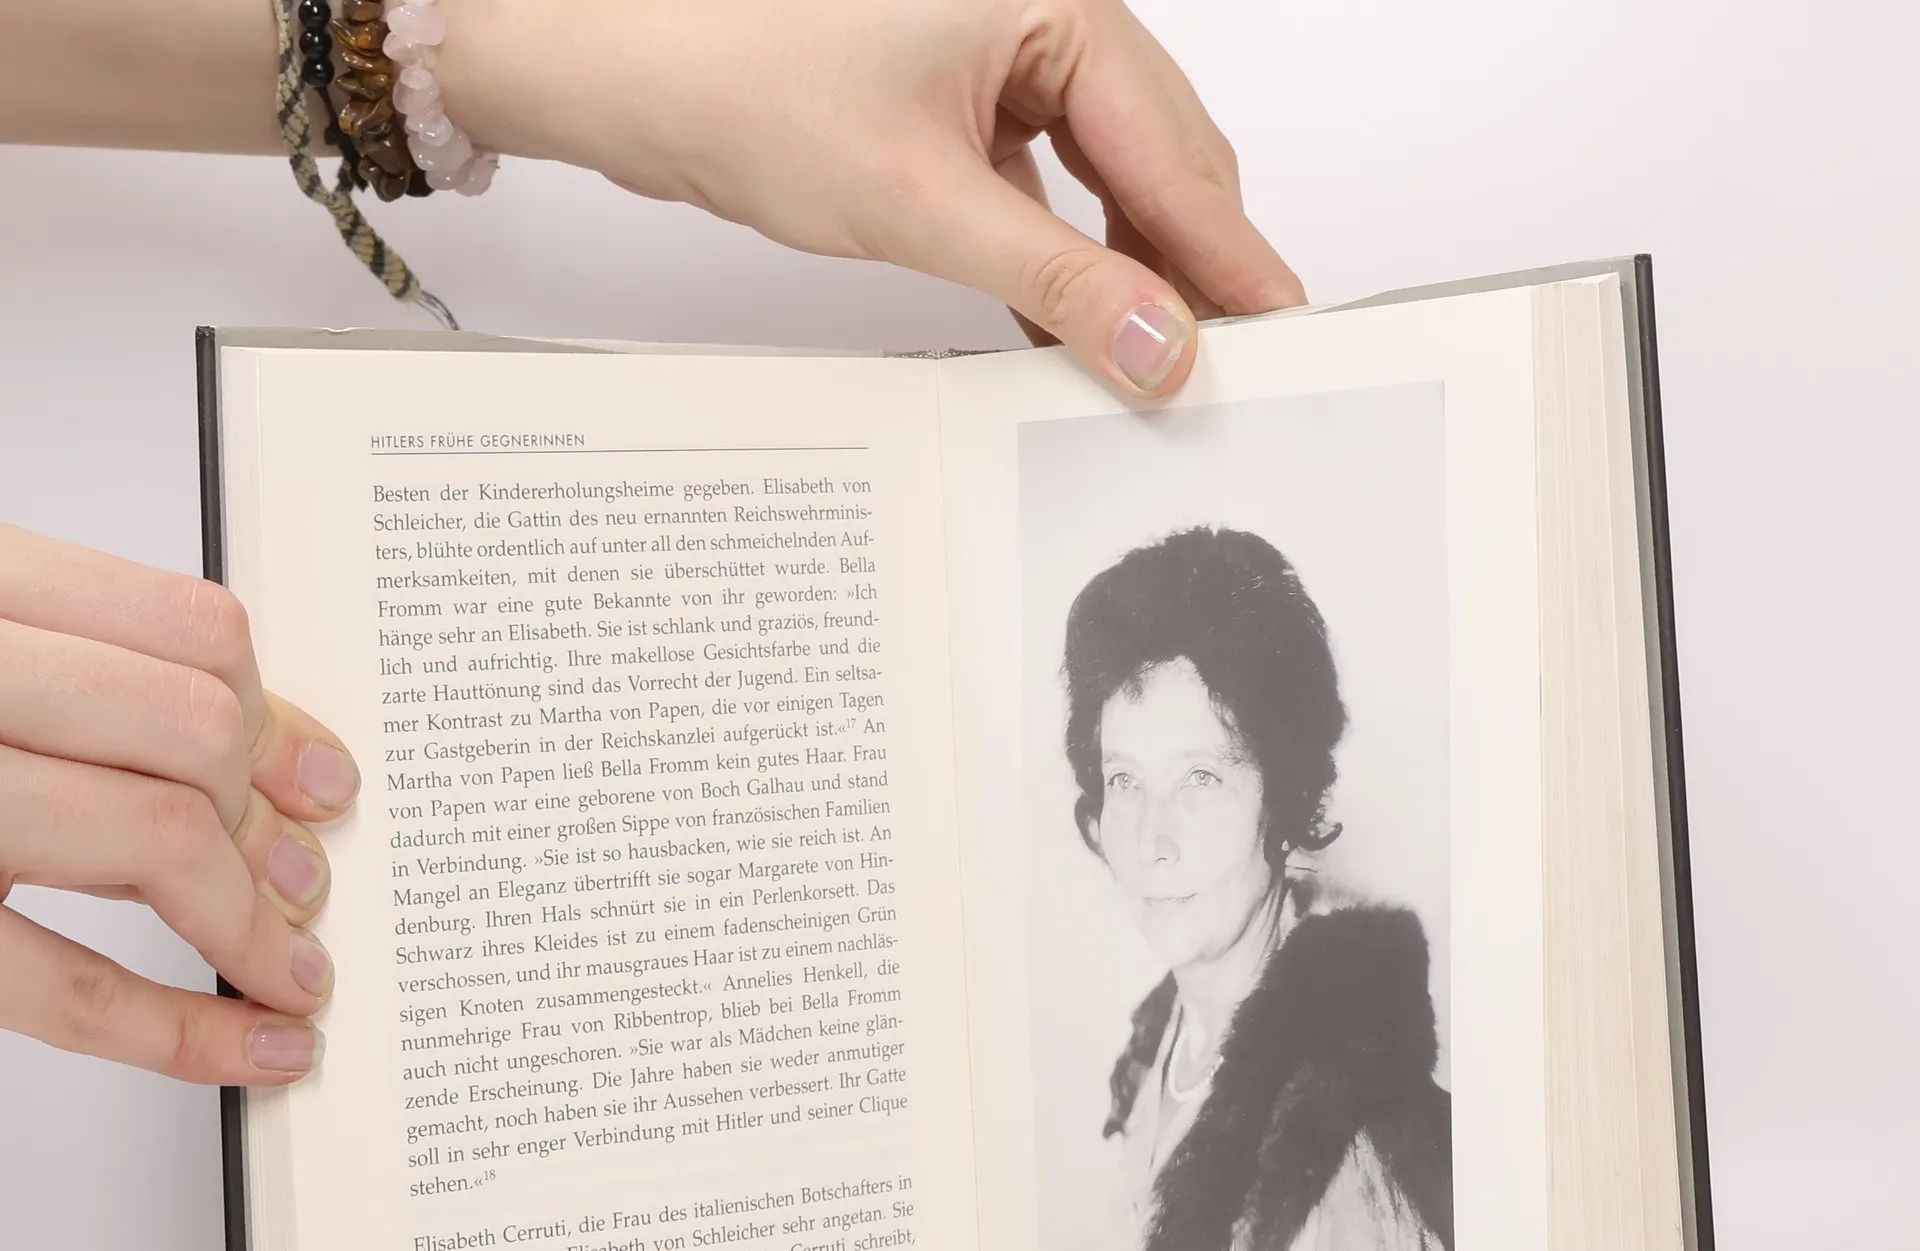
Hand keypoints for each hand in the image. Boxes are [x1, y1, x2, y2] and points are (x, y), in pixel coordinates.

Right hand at [0, 524, 355, 1082]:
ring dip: (253, 925)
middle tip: (306, 883)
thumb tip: (286, 757)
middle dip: (268, 825)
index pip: (191, 632)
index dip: (280, 721)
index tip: (322, 783)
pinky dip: (185, 1032)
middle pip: (189, 733)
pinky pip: (66, 985)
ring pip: (153, 835)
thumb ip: (94, 666)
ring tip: (293, 968)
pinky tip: (253, 1045)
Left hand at [445, 0, 1303, 395]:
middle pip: (1158, 160)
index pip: (1178, 150)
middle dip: (1191, 267)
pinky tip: (1075, 331)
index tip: (1284, 334)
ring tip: (1157, 365)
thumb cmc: (746, 85)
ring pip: (1105, 181)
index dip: (1232, 255)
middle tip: (1234, 369)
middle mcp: (1044, 16)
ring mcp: (1003, 60)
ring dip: (1127, 273)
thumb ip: (1059, 284)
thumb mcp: (925, 204)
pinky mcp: (962, 104)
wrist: (628, 69)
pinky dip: (1063, 262)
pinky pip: (1046, 190)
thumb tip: (1163, 349)